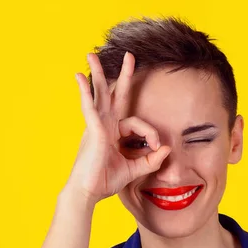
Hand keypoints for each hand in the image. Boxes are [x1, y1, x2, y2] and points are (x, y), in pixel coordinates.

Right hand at [65, 52, 170, 204]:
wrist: (87, 193)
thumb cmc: (105, 181)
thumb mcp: (135, 170)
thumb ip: (152, 160)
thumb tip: (167, 149)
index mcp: (114, 133)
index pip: (138, 123)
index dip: (151, 133)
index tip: (157, 148)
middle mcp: (105, 125)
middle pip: (115, 94)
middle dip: (123, 75)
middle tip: (130, 56)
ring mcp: (97, 125)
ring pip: (99, 94)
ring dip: (98, 74)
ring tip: (92, 55)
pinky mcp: (93, 130)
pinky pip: (89, 106)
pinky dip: (84, 91)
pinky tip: (79, 77)